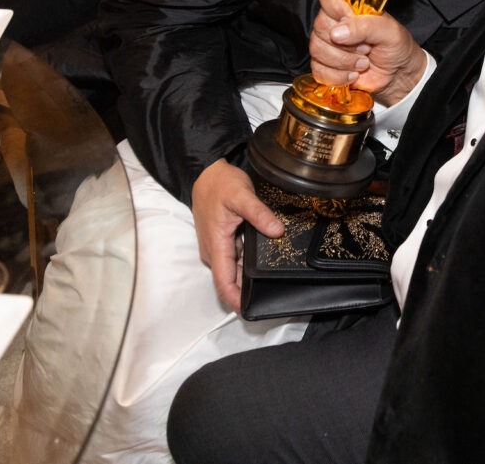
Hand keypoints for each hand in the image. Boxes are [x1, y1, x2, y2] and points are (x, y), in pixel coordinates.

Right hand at [191, 159, 283, 311]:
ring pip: (234, 270)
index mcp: (216, 245)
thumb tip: (277, 231)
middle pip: (230, 279)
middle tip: (272, 295)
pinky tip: (264, 263)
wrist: (207, 174)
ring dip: (248, 278)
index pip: (223, 282)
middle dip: (247, 291)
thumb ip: (259, 214)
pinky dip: (247, 264)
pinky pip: (236, 258)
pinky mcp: (223, 241)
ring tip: (272, 283)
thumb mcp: (242, 195)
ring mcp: (218, 247)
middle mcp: (215, 251)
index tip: (250, 310)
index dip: (235, 299)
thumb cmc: (221, 184)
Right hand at [308, 0, 425, 105]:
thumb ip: (366, 26)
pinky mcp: (323, 65)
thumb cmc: (395, 46)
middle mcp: (334, 21)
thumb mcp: (389, 31)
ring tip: (364, 62)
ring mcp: (326, 43)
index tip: (351, 19)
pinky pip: (318, 70)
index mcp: (350, 4)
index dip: (336, 6)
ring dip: (344, 61)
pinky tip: (353, 75)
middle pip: (320, 25)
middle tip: (367, 46)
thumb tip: (338, 32)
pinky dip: (338, 76)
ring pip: (317, 49)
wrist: (397, 74)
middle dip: (347, 43)